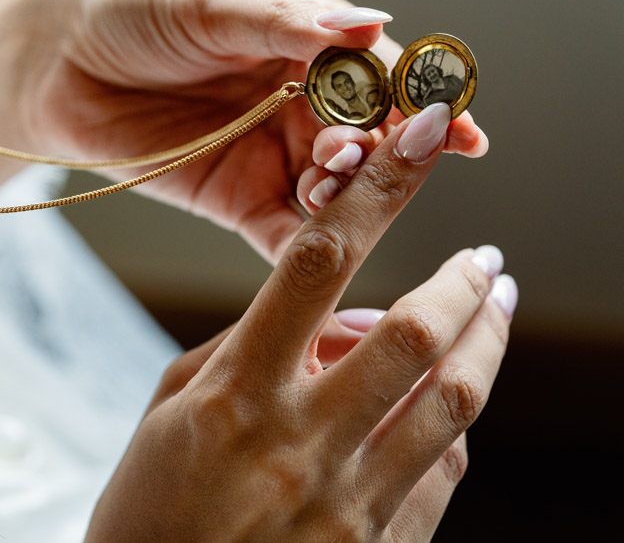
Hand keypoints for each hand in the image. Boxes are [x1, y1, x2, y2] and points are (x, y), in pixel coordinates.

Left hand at [0, 0, 485, 260]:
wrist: (59, 62)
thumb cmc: (133, 11)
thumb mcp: (208, 4)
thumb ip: (283, 21)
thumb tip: (368, 22)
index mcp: (303, 48)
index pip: (379, 76)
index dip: (419, 99)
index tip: (456, 123)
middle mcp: (298, 106)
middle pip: (368, 139)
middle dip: (380, 152)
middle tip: (357, 152)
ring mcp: (270, 156)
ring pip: (335, 191)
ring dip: (346, 197)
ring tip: (327, 180)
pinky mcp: (235, 201)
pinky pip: (284, 234)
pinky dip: (309, 251)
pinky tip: (322, 256)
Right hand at [85, 105, 515, 541]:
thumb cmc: (150, 508)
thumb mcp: (172, 408)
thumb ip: (249, 348)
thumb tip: (337, 320)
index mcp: (233, 396)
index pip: (314, 265)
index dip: (376, 192)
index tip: (419, 140)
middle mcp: (298, 443)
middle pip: (412, 334)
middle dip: (463, 282)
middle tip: (484, 260)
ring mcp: (346, 503)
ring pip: (452, 402)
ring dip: (488, 342)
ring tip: (494, 311)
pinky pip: (445, 469)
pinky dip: (455, 421)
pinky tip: (452, 401)